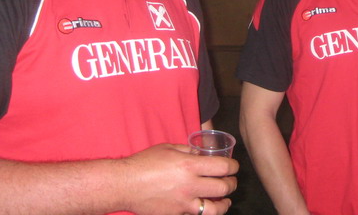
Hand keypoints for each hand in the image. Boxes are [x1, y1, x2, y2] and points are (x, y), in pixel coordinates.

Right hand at [119, 143, 238, 214]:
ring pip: (214, 209)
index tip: (233, 167)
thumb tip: (202, 153)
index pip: (223, 167)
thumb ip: (189, 151)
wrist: (124, 184)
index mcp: (189, 165)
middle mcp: (189, 185)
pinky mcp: (175, 214)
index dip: (233, 167)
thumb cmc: (144, 163)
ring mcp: (182, 203)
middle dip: (231, 184)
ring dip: (224, 204)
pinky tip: (204, 207)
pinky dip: (203, 211)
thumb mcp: (169, 148)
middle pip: (223, 188)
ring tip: (225, 200)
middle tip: (230, 182)